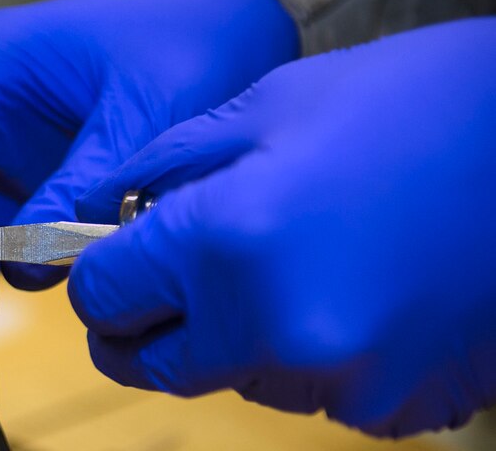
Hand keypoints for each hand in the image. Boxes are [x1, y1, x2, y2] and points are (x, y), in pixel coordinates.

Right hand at [0, 0, 297, 289]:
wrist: (225, 32)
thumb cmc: (185, 46)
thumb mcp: (135, 119)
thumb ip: (77, 189)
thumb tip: (26, 261)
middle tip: (32, 270)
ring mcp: (2, 130)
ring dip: (13, 243)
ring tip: (63, 257)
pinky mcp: (30, 159)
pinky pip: (13, 212)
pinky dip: (37, 238)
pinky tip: (70, 250)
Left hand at [70, 18, 495, 436]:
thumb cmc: (413, 102)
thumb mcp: (268, 104)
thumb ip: (164, 169)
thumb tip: (110, 217)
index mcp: (230, 243)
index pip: (103, 297)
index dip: (97, 276)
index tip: (109, 260)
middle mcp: (278, 332)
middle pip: (156, 361)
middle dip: (145, 322)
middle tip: (161, 279)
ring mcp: (344, 381)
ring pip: (232, 376)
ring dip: (228, 333)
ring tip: (277, 261)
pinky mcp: (395, 408)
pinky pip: (309, 390)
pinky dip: (301, 350)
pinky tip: (338, 286)